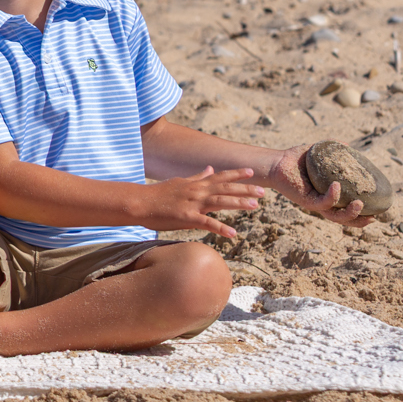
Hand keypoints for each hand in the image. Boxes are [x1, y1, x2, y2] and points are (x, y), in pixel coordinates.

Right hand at [135, 166, 264, 238]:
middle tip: (263, 191)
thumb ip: (197, 177)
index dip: (236, 174)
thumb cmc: (157, 194)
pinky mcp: (186, 217)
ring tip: (255, 206)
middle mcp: (196, 191)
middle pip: (225, 188)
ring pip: (219, 201)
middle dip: (245, 189)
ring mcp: (192, 203)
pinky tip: (232, 233)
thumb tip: (209, 168)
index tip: (252, 172)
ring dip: (238, 202)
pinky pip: (206, 222)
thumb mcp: (179, 182)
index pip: (220, 176)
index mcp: (195, 184)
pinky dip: (220, 228)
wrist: (139, 202)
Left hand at [265, 144, 374, 227]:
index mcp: (329, 195)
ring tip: (359, 203)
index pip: (347, 209)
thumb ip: (334, 150)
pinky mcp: (306, 200)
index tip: (376, 212)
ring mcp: (314, 203)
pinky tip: (337, 186)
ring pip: (335, 215)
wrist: (277, 162)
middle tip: (373, 217)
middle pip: (343, 219)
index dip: (361, 214)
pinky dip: (333, 196)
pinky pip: (322, 202)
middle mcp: (322, 202)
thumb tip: (348, 146)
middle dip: (359, 220)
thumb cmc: (296, 159)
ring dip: (350, 213)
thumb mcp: (319, 154)